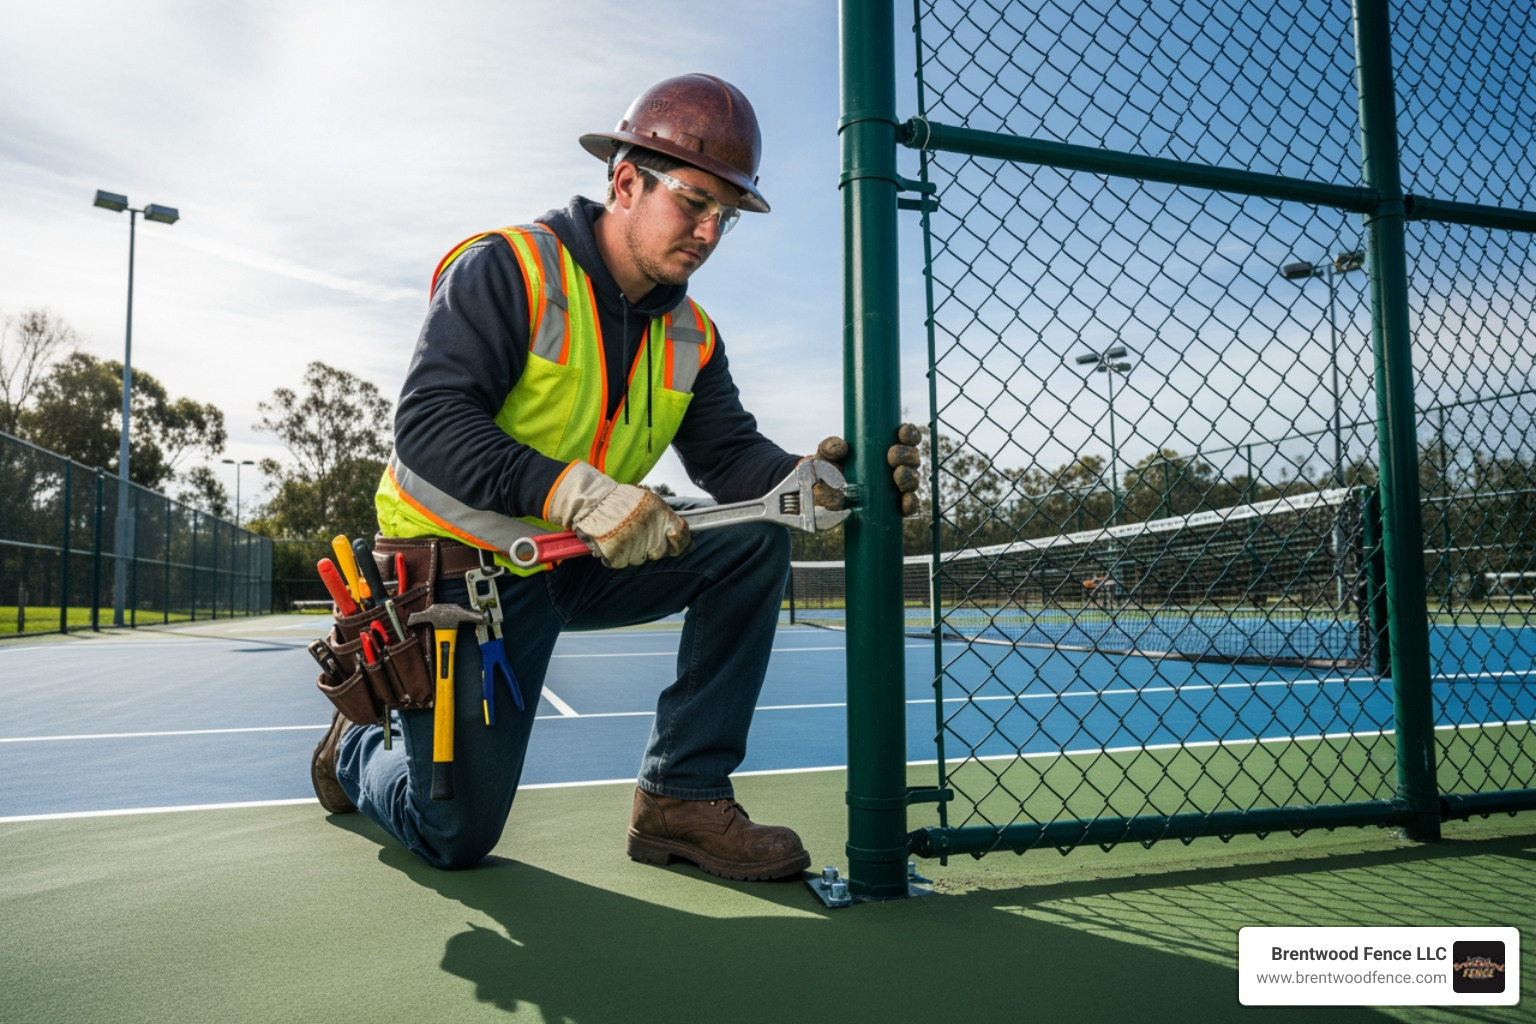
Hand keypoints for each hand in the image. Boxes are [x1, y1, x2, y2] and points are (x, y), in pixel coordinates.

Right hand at [546, 462, 690, 567]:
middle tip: (637, 533)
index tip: (674, 540)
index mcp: (661, 515)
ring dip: (632, 550)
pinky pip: (622, 562)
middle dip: (651, 547)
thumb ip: (665, 517)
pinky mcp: (618, 555)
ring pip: (640, 558)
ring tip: (621, 533)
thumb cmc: (619, 500)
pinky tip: (612, 540)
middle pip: (659, 552)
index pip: (681, 535)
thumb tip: (680, 533)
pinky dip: (617, 555)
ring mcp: (634, 545)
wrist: (592, 501)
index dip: (681, 542)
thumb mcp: (648, 501)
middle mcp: (650, 531)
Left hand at [812, 423, 922, 515]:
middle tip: (891, 457)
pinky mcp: (893, 507)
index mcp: (885, 448)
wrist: (819, 497)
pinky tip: (904, 500)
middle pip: (913, 459)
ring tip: (897, 475)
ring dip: (909, 477)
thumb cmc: (826, 470)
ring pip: (913, 480)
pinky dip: (910, 503)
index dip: (909, 434)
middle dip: (907, 456)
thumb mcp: (824, 455)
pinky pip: (909, 506)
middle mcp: (895, 466)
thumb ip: (829, 447)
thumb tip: (842, 448)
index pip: (906, 438)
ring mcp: (895, 487)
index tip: (902, 433)